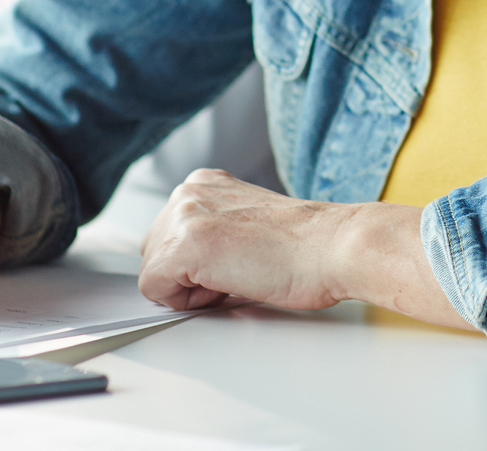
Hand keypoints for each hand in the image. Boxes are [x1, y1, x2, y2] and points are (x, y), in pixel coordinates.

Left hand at [138, 168, 353, 312]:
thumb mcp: (245, 224)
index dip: (197, 265)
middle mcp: (189, 191)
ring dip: (190, 289)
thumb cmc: (304, 247)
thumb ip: (211, 233)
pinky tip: (227, 284)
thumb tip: (185, 268)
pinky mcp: (183, 246)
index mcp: (204, 184)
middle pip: (154, 254)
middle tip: (237, 272)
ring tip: (237, 274)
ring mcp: (184, 215)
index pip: (167, 238)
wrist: (333, 248)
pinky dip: (187, 302)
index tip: (235, 261)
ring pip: (153, 274)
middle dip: (186, 276)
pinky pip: (155, 290)